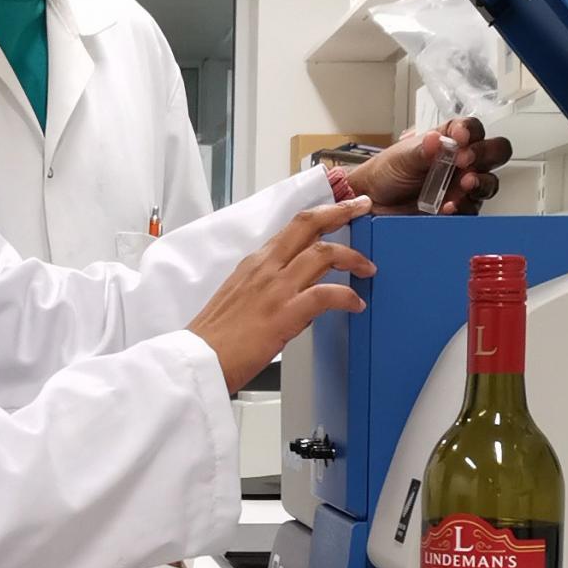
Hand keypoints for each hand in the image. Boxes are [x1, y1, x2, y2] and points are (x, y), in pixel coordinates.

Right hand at [189, 198, 377, 391]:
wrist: (199, 360)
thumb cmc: (217, 336)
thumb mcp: (241, 297)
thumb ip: (269, 286)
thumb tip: (299, 290)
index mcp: (255, 263)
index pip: (293, 226)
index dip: (321, 212)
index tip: (340, 207)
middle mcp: (266, 268)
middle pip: (308, 224)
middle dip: (341, 212)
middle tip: (363, 207)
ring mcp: (276, 289)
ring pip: (322, 254)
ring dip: (353, 257)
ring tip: (368, 268)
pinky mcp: (284, 313)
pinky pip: (326, 295)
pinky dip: (347, 296)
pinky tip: (355, 304)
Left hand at [344, 119, 512, 213]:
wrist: (373, 202)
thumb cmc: (386, 172)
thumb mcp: (401, 156)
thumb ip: (422, 149)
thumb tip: (435, 140)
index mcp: (449, 141)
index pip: (473, 129)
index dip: (471, 131)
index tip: (460, 137)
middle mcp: (461, 162)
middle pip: (494, 153)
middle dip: (485, 154)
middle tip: (466, 160)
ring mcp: (462, 187)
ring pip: (489, 182)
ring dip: (479, 182)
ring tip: (463, 184)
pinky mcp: (459, 209)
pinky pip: (472, 209)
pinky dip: (463, 206)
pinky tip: (448, 206)